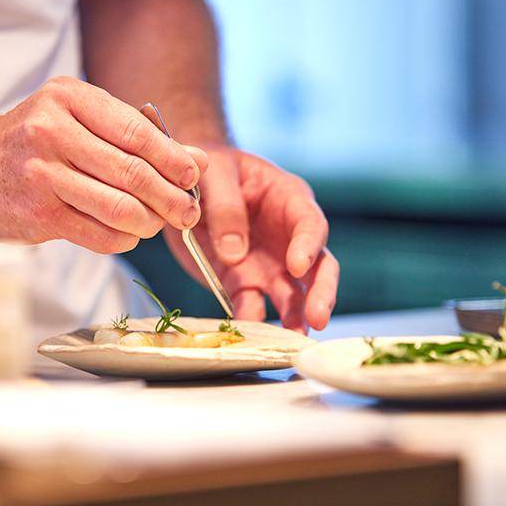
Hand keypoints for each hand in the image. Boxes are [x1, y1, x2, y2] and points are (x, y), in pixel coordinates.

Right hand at [0, 78, 207, 253]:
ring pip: (119, 207)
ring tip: (158, 224)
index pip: (137, 130)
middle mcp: (52, 130)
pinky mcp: (35, 214)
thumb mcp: (75, 119)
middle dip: (170, 196)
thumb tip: (198, 160)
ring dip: (149, 222)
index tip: (194, 176)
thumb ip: (134, 135)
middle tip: (189, 213)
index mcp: (68, 97)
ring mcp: (41, 174)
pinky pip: (97, 233)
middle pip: (132, 171)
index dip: (173, 157)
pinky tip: (126, 234)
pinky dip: (121, 238)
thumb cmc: (28, 142)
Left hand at [164, 147, 338, 331]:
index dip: (307, 246)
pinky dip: (251, 318)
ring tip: (293, 338)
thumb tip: (235, 252)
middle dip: (321, 292)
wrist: (185, 183)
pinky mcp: (245, 280)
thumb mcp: (215, 173)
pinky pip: (252, 302)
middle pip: (317, 266)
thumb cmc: (210, 167)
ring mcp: (269, 262)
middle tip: (318, 317)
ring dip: (294, 316)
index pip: (310, 224)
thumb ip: (225, 206)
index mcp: (288, 199)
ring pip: (292, 293)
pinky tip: (248, 331)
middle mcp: (287, 236)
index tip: (297, 266)